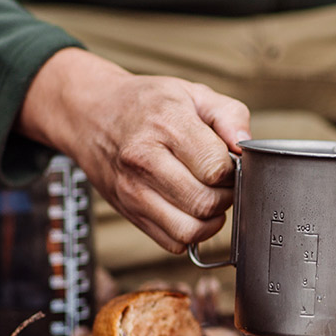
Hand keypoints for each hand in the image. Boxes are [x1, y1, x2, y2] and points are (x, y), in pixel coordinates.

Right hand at [17, 48, 250, 252]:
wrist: (90, 113)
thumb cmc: (146, 104)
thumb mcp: (192, 93)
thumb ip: (229, 115)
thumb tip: (245, 145)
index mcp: (167, 125)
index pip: (216, 168)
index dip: (232, 170)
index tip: (228, 163)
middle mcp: (145, 160)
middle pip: (205, 203)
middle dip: (226, 197)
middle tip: (222, 184)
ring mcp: (133, 190)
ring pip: (189, 230)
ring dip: (210, 221)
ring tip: (209, 199)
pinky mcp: (129, 212)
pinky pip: (171, 242)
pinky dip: (190, 234)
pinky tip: (191, 211)